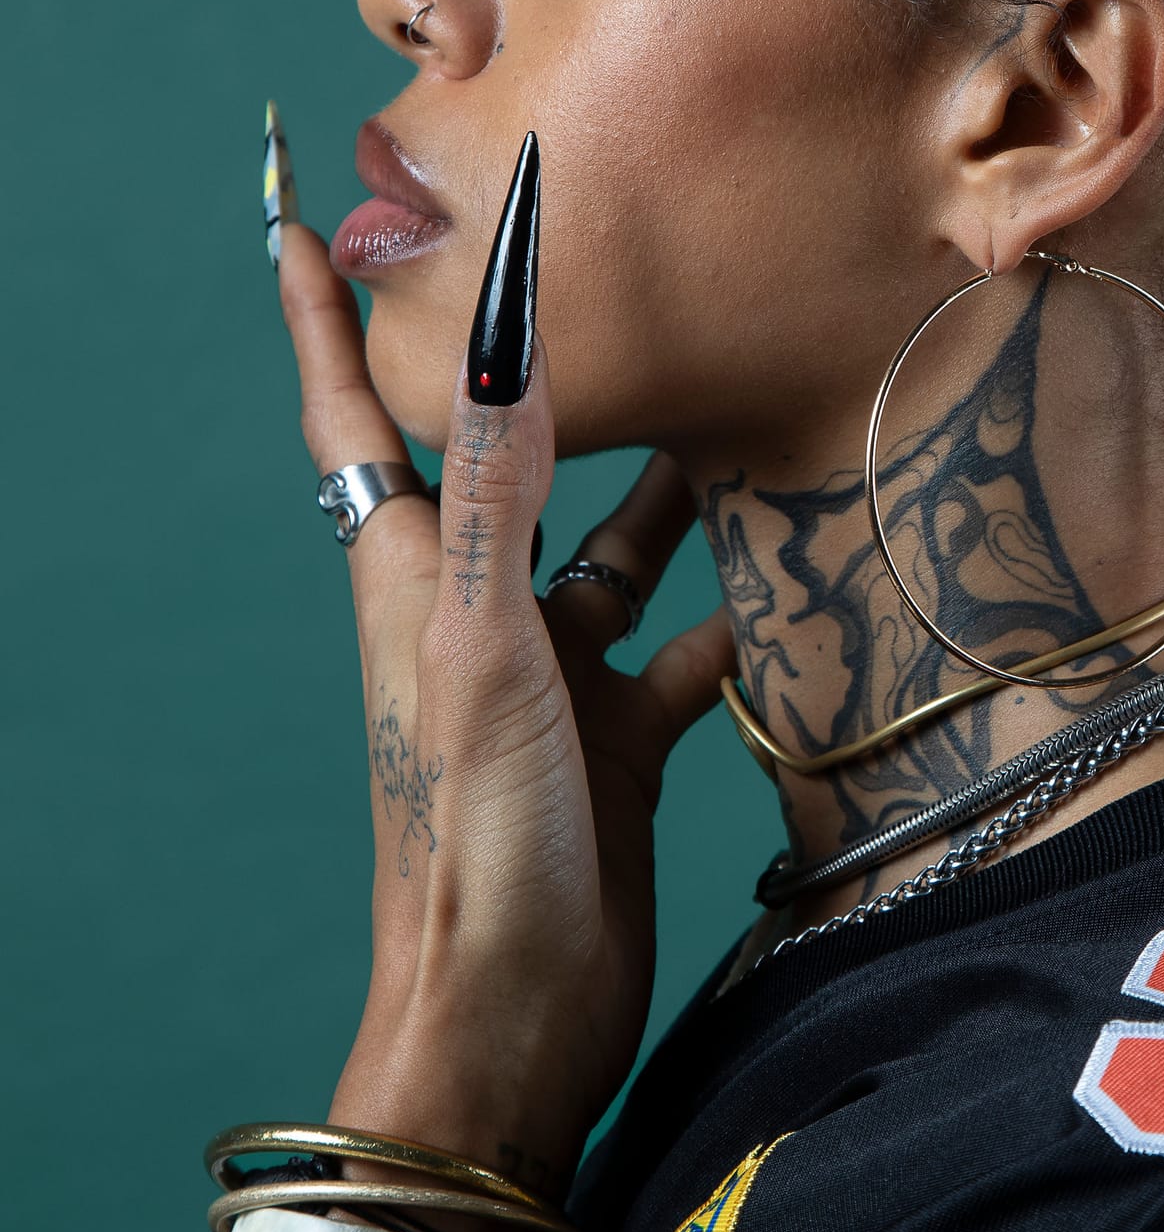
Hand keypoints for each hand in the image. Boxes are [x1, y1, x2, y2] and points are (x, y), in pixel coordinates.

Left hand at [278, 217, 733, 1203]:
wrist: (518, 1015)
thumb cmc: (476, 840)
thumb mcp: (483, 649)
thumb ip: (497, 495)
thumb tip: (503, 335)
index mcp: (412, 576)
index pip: (355, 413)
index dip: (320, 314)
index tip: (295, 216)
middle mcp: (477, 605)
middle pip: (499, 455)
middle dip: (528, 364)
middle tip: (573, 265)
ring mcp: (551, 668)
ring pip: (616, 536)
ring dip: (666, 476)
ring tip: (739, 389)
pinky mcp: (621, 729)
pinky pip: (687, 637)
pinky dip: (740, 606)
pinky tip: (801, 569)